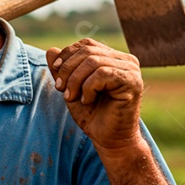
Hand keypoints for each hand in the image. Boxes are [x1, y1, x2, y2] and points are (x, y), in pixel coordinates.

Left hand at [46, 38, 143, 152]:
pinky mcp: (133, 82)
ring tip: (73, 97)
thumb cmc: (92, 115)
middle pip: (88, 51)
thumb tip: (51, 49)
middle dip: (68, 70)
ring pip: (93, 61)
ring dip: (76, 81)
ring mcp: (131, 70)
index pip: (86, 44)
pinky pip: (103, 73)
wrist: (109, 139)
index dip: (67, 56)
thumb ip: (62, 70)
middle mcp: (126, 60)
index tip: (57, 76)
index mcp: (113, 58)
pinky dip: (88, 88)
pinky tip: (88, 101)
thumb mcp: (71, 88)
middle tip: (62, 90)